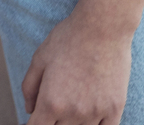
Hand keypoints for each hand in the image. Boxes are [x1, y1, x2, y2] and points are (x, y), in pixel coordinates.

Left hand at [22, 5, 134, 124]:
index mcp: (51, 102)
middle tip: (53, 109)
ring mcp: (96, 113)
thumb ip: (29, 87)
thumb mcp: (39, 59)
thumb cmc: (68, 39)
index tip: (33, 120)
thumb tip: (28, 109)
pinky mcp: (115, 109)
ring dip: (72, 124)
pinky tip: (89, 119)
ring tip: (70, 110)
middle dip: (52, 122)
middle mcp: (73, 113)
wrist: (102, 28)